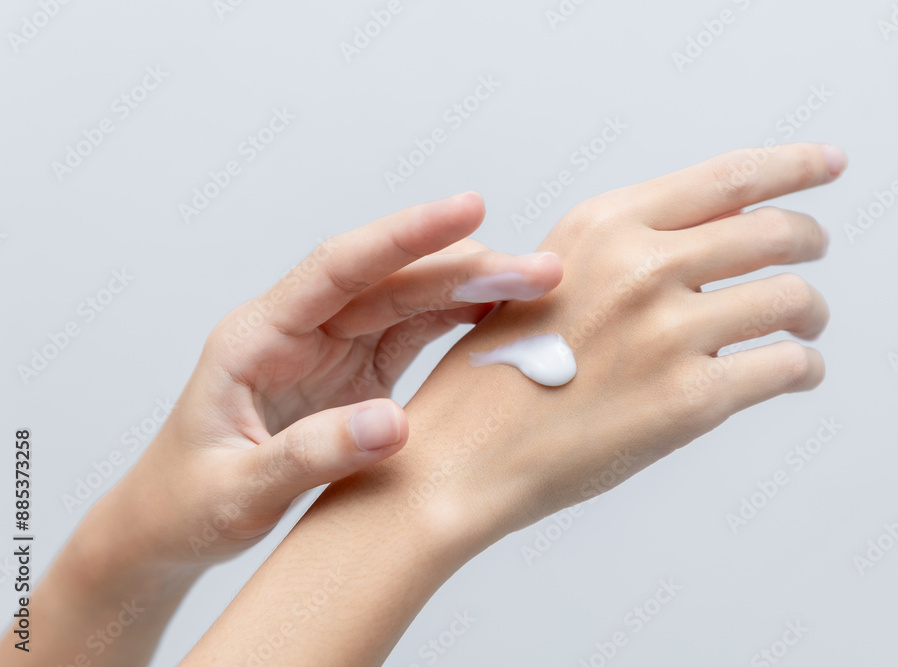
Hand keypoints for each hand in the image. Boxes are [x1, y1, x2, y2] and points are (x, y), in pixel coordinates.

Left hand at [104, 193, 562, 564]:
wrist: (173, 522)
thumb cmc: (190, 503)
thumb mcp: (238, 491)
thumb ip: (310, 455)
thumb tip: (396, 425)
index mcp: (258, 338)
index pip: (338, 268)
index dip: (405, 236)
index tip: (468, 212)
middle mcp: (298, 329)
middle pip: (389, 280)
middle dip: (464, 265)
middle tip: (539, 269)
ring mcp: (329, 348)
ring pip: (409, 300)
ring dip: (471, 288)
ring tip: (537, 284)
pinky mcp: (354, 372)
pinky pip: (413, 333)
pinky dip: (458, 321)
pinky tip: (499, 315)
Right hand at [397, 144, 843, 540]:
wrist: (463, 457)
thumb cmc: (498, 373)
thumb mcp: (544, 274)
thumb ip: (624, 249)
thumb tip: (718, 234)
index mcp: (603, 225)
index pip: (727, 177)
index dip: (792, 166)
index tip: (828, 163)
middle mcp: (640, 266)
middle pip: (774, 234)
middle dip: (808, 241)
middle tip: (811, 255)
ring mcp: (667, 333)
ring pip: (794, 299)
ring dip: (813, 312)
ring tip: (806, 325)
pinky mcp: (688, 401)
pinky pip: (787, 367)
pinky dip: (806, 368)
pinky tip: (797, 371)